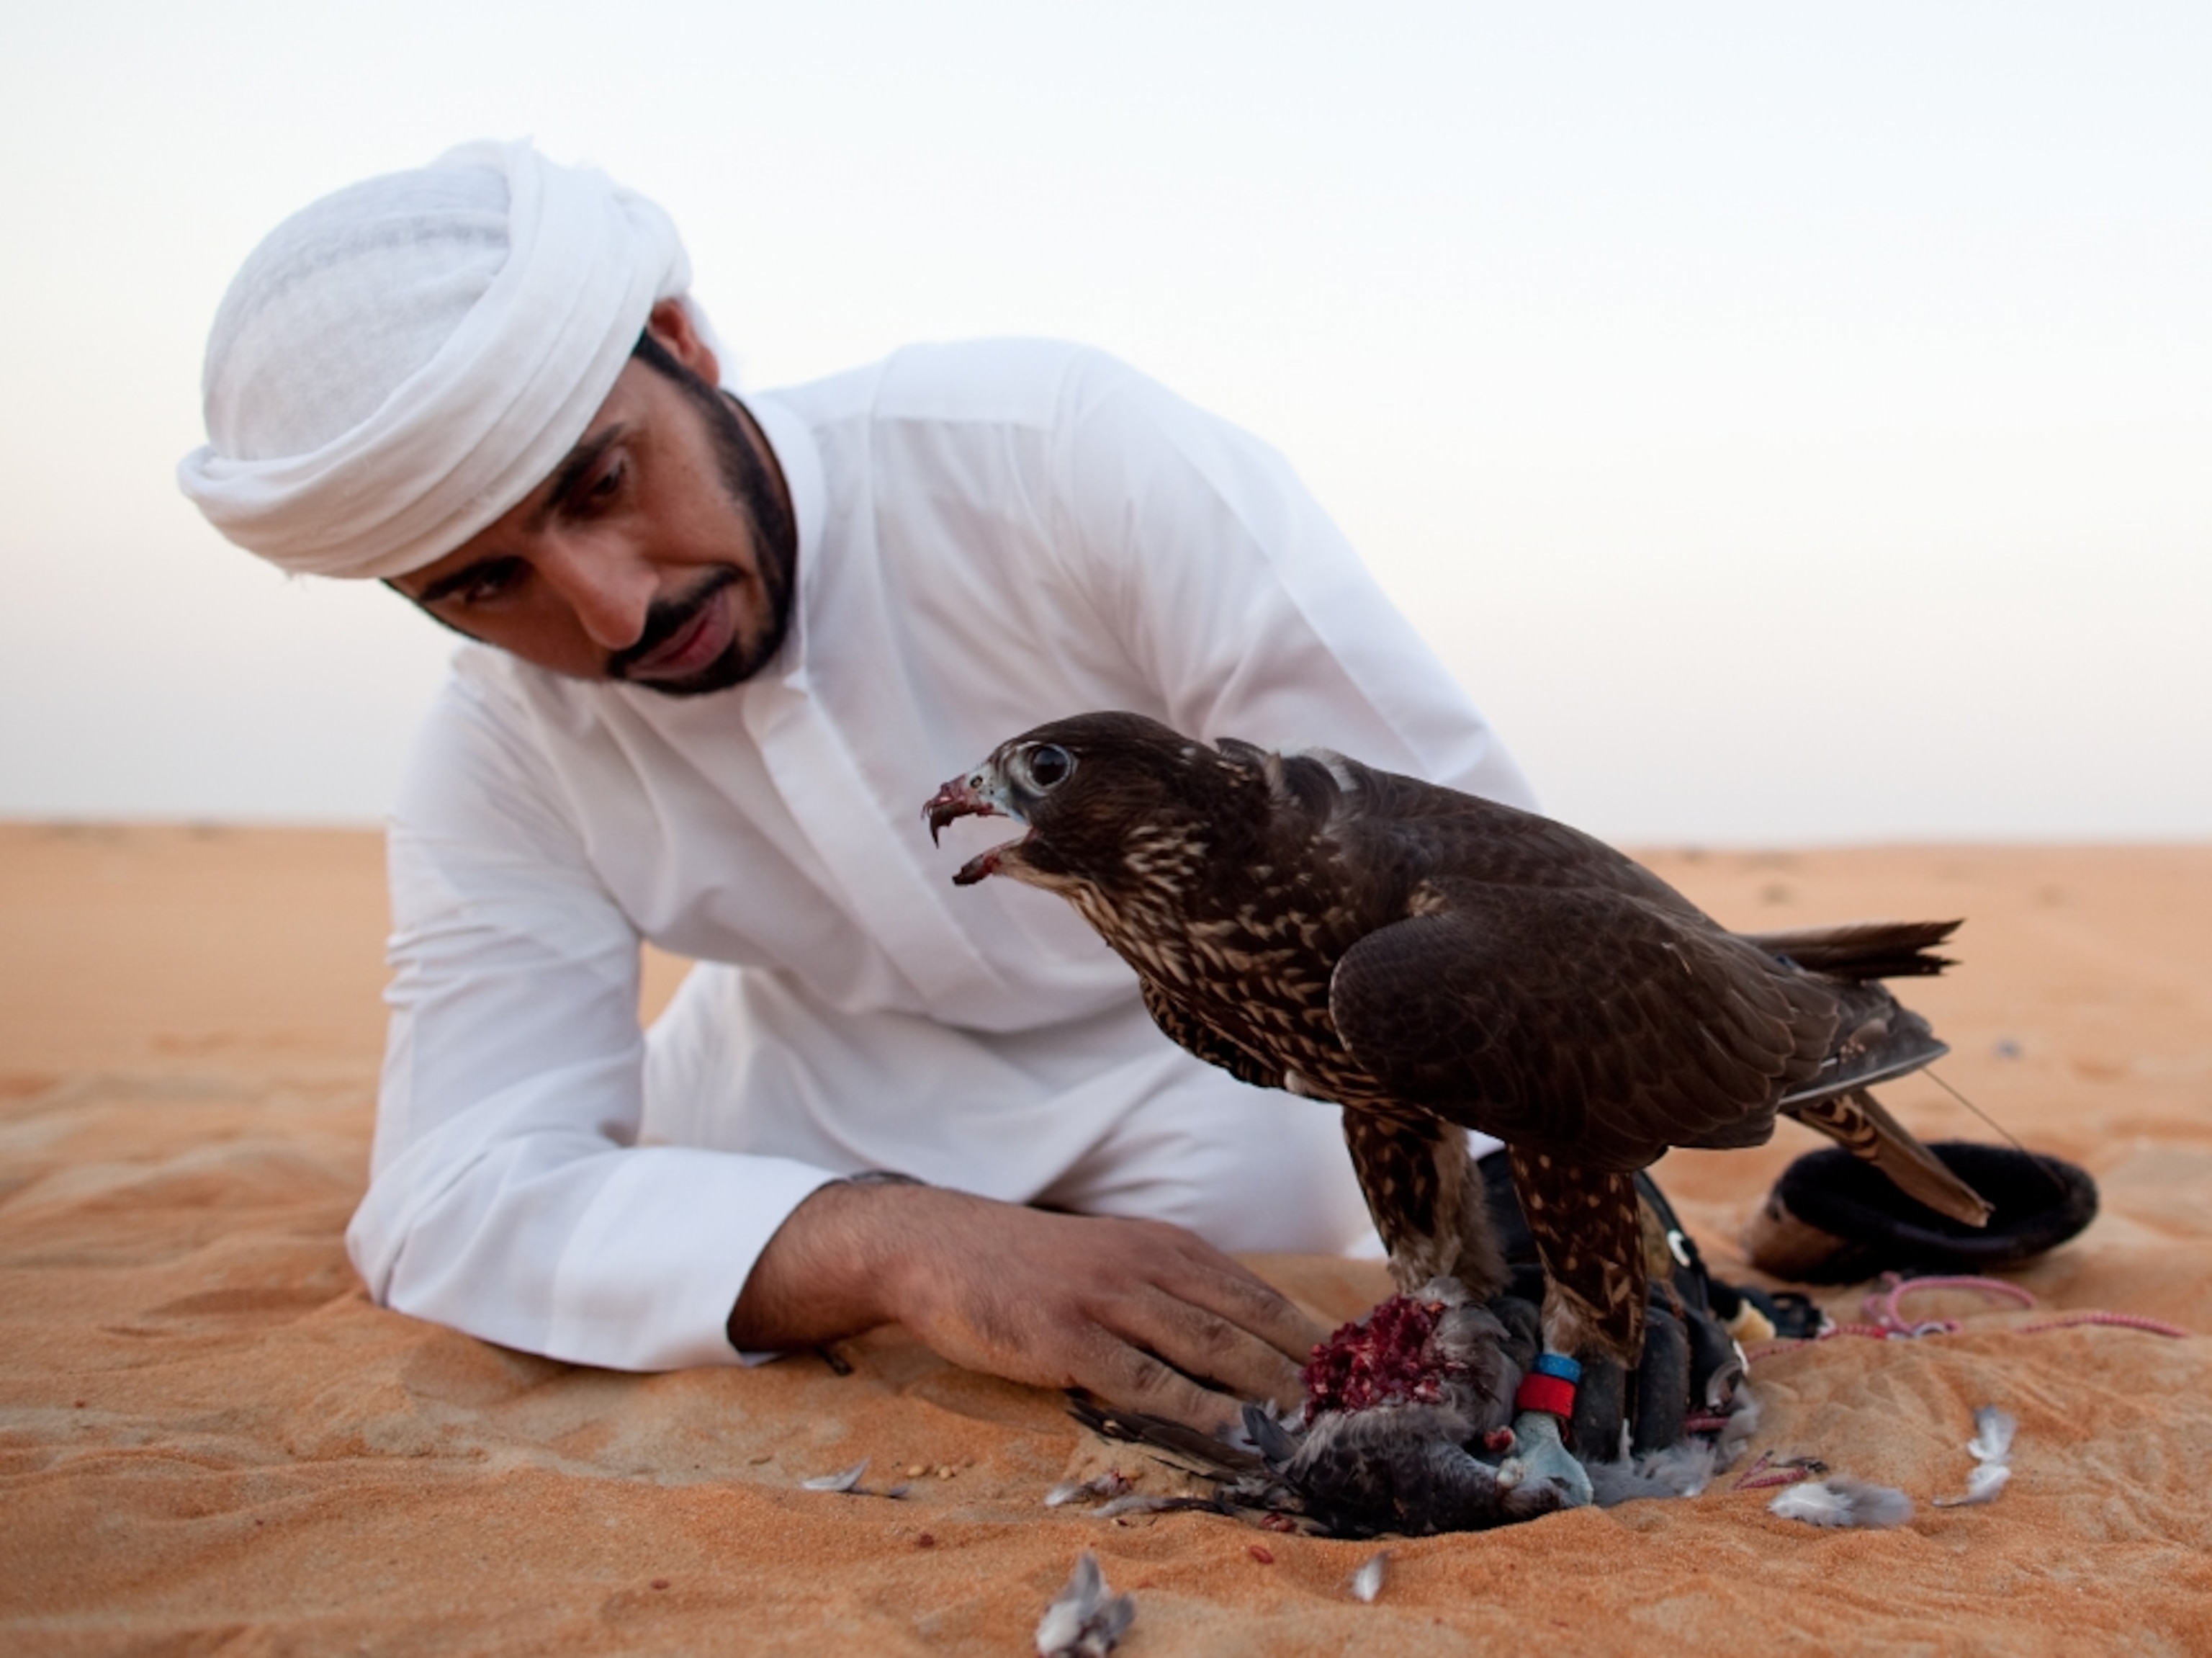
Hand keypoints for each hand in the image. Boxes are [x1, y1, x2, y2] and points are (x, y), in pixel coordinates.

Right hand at [728, 1181, 1325, 1433]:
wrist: (938, 1245)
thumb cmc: (1032, 1267)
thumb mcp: (1115, 1259)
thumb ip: (1174, 1294)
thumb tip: (1244, 1345)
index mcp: (1169, 1246)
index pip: (1263, 1294)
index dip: (1320, 1337)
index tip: (1375, 1375)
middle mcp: (1152, 1264)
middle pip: (1254, 1322)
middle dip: (1317, 1371)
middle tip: (1373, 1413)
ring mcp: (1111, 1299)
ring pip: (1214, 1349)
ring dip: (1276, 1392)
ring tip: (1328, 1431)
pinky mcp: (1070, 1338)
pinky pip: (1149, 1381)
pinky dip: (1202, 1412)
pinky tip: (1240, 1437)